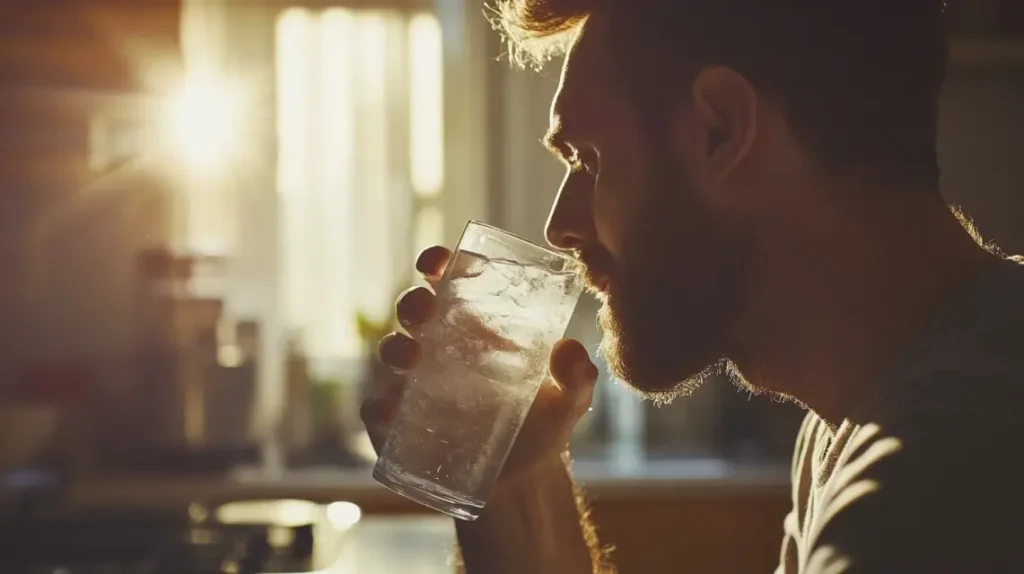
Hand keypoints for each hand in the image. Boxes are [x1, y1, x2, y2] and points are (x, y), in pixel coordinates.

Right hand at [360, 245, 597, 486]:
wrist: (524, 484)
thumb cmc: (543, 427)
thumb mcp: (570, 401)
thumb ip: (578, 376)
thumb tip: (569, 349)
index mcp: (476, 327)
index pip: (449, 282)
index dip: (437, 264)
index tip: (436, 261)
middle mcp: (440, 348)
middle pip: (413, 311)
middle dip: (412, 303)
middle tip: (424, 312)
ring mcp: (416, 386)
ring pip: (390, 352)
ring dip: (392, 348)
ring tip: (410, 359)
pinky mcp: (401, 425)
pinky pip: (377, 410)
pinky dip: (376, 407)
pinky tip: (388, 411)